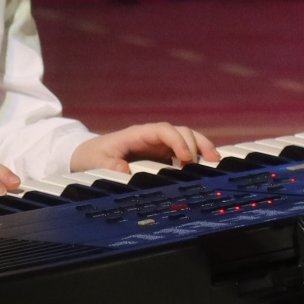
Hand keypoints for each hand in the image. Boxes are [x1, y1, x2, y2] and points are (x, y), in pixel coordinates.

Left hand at [71, 123, 220, 172]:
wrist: (88, 155)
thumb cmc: (93, 156)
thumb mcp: (97, 162)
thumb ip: (111, 167)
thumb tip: (126, 173)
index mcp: (138, 134)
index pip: (163, 130)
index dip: (177, 141)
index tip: (185, 157)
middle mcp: (152, 137)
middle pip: (181, 131)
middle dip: (197, 142)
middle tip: (210, 160)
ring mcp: (158, 145)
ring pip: (186, 139)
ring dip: (201, 147)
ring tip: (215, 161)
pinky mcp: (161, 155)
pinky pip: (182, 152)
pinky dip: (196, 157)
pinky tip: (205, 167)